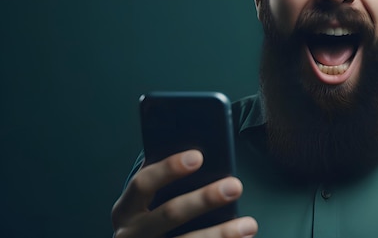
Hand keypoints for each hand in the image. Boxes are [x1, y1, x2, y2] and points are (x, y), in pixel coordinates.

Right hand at [111, 150, 257, 237]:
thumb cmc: (151, 217)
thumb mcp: (148, 202)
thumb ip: (165, 181)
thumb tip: (201, 152)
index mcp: (125, 209)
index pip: (143, 183)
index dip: (168, 168)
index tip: (198, 156)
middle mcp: (130, 234)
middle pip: (170, 214)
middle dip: (204, 199)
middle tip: (235, 186)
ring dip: (221, 234)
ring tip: (249, 225)